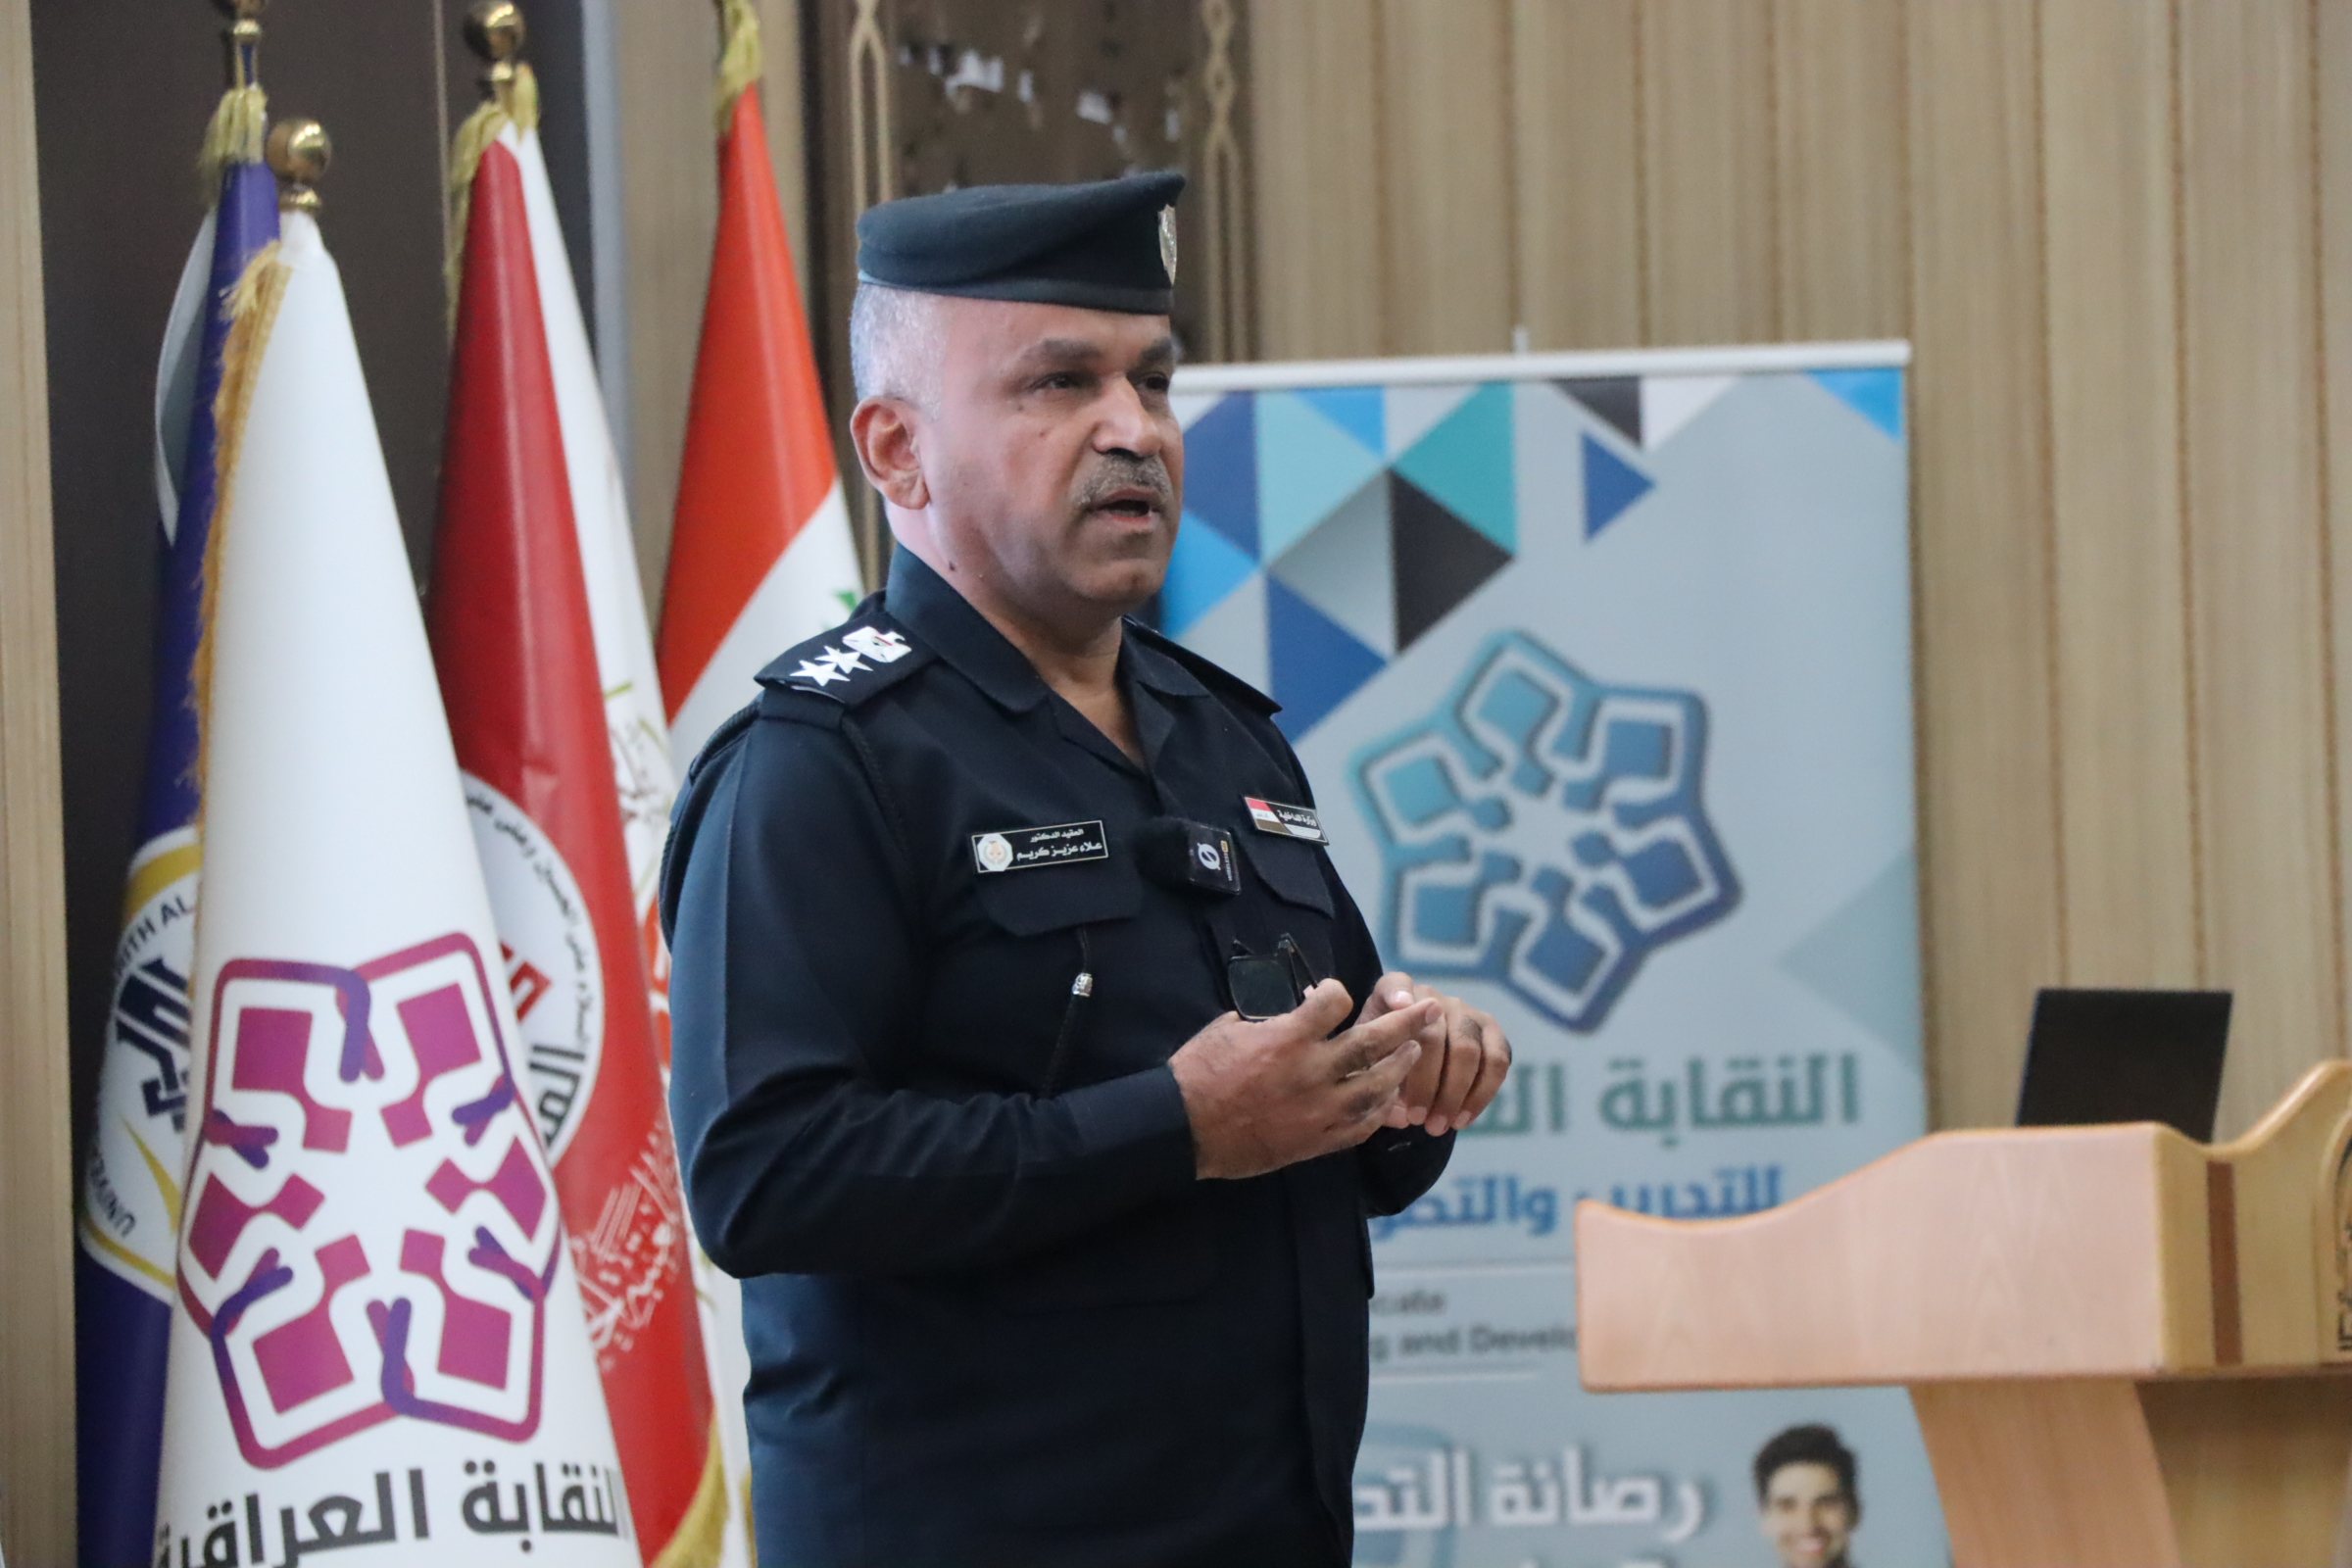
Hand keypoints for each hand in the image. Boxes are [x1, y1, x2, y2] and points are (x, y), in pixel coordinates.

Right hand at [1169, 978, 1435, 1179]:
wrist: (1182, 1129)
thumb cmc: (1198, 1073)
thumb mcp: (1228, 1029)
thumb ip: (1268, 1017)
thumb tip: (1292, 1007)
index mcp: (1286, 1038)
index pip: (1333, 1001)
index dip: (1337, 992)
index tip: (1333, 994)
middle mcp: (1310, 1072)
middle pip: (1372, 1043)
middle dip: (1407, 1023)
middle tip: (1432, 1009)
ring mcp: (1316, 1109)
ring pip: (1376, 1088)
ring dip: (1400, 1068)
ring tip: (1414, 1053)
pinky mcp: (1314, 1140)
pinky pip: (1360, 1126)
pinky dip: (1378, 1111)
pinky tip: (1389, 1100)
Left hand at [1360, 973, 1510, 1136]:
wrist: (1407, 1058)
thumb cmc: (1379, 1061)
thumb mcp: (1365, 1066)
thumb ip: (1375, 1083)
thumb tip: (1402, 1114)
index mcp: (1394, 993)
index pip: (1396, 985)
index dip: (1398, 994)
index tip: (1400, 1005)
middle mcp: (1432, 996)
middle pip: (1435, 1034)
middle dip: (1427, 1082)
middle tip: (1416, 1119)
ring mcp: (1466, 1011)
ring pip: (1468, 1050)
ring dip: (1454, 1095)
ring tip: (1437, 1127)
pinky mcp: (1491, 1031)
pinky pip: (1497, 1061)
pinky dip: (1481, 1095)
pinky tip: (1462, 1120)